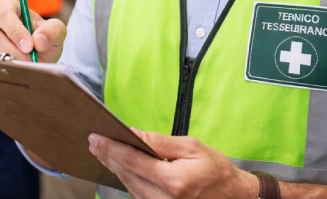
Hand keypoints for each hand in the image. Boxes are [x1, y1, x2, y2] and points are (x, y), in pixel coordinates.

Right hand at [0, 0, 65, 62]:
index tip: (29, 46)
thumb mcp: (56, 32)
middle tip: (29, 62)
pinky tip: (9, 70)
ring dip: (4, 60)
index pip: (4, 13)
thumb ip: (53, 31)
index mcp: (7, 6)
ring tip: (22, 67)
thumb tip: (38, 40)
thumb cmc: (43, 39)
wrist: (37, 57)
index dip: (15, 31)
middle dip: (12, 50)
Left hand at [88, 130, 255, 198]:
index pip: (133, 161)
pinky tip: (119, 166)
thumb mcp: (191, 147)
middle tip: (93, 141)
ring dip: (114, 167)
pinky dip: (127, 178)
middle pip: (127, 174)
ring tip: (102, 151)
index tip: (96, 137)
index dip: (112, 148)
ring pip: (129, 185)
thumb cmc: (215, 169)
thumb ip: (160, 142)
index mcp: (173, 181)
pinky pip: (137, 194)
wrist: (233, 195)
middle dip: (108, 156)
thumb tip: (134, 133)